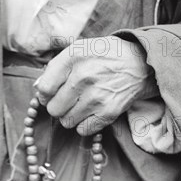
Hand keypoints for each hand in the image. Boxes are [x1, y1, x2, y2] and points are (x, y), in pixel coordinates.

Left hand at [35, 36, 157, 135]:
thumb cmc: (105, 57)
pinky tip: (92, 111)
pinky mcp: (108, 112)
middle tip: (69, 100)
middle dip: (58, 107)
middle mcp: (84, 76)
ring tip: (82, 104)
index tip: (51, 95)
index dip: (45, 96)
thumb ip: (56, 68)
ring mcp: (97, 96)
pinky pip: (83, 130)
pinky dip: (85, 124)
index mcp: (74, 56)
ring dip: (71, 116)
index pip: (44, 89)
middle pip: (53, 109)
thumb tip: (39, 90)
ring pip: (66, 122)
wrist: (140, 64)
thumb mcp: (80, 49)